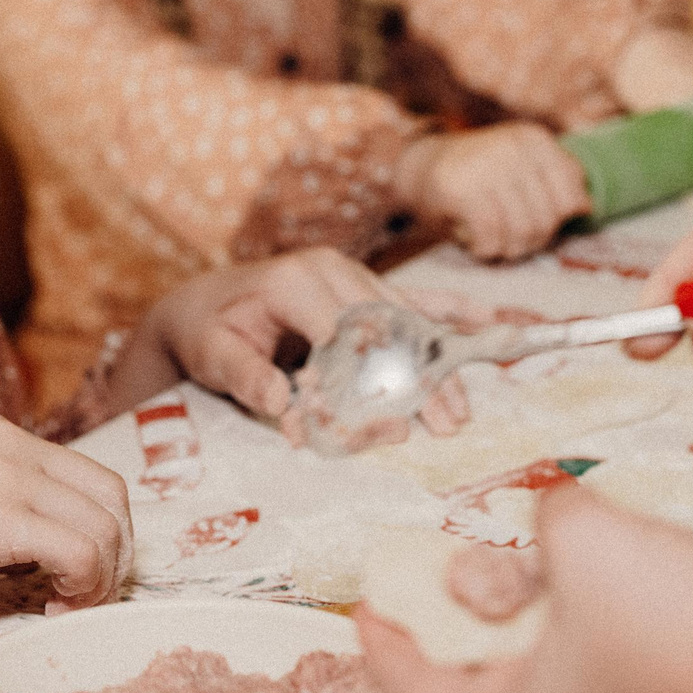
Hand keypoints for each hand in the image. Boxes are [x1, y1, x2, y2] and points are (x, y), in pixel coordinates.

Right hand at [0, 412, 131, 621]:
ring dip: (101, 577)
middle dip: (114, 552)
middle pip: (110, 495)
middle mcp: (10, 445)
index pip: (85, 476)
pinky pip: (82, 554)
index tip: (76, 576)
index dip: (99, 530)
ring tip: (63, 608)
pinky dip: (83, 590)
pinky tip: (50, 612)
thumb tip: (33, 553)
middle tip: (84, 596)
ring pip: (105, 527)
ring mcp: (7, 477)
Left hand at [134, 248, 476, 442]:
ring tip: (458, 411)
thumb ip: (248, 378)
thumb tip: (280, 402)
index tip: (392, 418)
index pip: (346, 330)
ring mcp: (351, 275)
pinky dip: (450, 315)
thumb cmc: (209, 330)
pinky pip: (413, 300)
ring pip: (408, 320)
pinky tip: (490, 322)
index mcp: (295, 280)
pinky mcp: (362, 286)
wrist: (203, 304)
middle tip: (447, 422)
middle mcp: (331, 270)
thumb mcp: (215, 354)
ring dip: (438, 365)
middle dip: (420, 377)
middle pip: (390, 328)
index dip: (369, 376)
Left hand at [358, 484, 692, 692]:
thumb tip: (554, 513)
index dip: (381, 640)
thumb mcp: (580, 540)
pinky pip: (586, 657)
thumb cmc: (670, 625)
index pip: (411, 690)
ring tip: (526, 551)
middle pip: (470, 678)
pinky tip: (593, 563)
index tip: (364, 603)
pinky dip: (573, 612)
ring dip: (523, 605)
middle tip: (443, 566)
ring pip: (533, 664)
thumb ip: (545, 517)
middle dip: (457, 615)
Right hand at [395, 123, 589, 261]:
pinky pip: (491, 238)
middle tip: (513, 238)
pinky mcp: (460, 191)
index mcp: (533, 139)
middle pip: (546, 219)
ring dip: (509, 249)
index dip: (558, 219)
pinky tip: (477, 241)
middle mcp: (512, 148)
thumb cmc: (480, 174)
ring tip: (496, 241)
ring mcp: (486, 167)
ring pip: (521, 233)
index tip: (538, 219)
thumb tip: (584, 207)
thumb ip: (557, 178)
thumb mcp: (522, 164)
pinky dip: (486, 249)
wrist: (420, 167)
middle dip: (532, 240)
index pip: (571, 195)